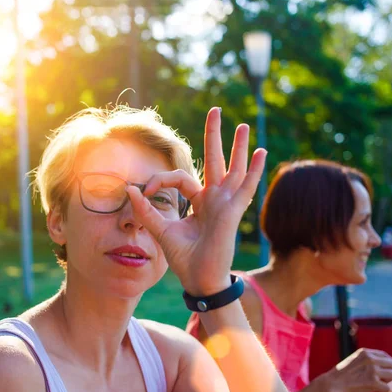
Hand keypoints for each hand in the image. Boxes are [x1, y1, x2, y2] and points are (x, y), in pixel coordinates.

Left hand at [127, 107, 265, 294]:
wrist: (199, 281)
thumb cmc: (185, 259)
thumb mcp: (161, 230)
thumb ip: (146, 210)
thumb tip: (130, 189)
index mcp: (199, 202)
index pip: (180, 178)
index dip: (159, 180)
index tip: (142, 191)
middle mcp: (214, 199)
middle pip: (215, 160)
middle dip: (214, 135)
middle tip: (216, 110)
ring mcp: (225, 204)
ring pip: (233, 169)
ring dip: (238, 147)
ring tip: (243, 125)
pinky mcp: (232, 213)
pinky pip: (245, 188)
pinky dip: (254, 171)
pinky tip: (261, 153)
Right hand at [318, 348, 391, 391]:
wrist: (332, 384)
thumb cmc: (342, 374)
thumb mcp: (354, 360)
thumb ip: (368, 359)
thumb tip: (387, 364)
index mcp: (365, 352)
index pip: (385, 355)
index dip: (387, 364)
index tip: (385, 369)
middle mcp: (370, 359)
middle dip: (388, 372)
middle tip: (379, 378)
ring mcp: (372, 370)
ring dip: (386, 381)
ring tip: (375, 383)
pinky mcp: (373, 382)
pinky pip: (387, 388)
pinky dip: (381, 391)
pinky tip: (372, 390)